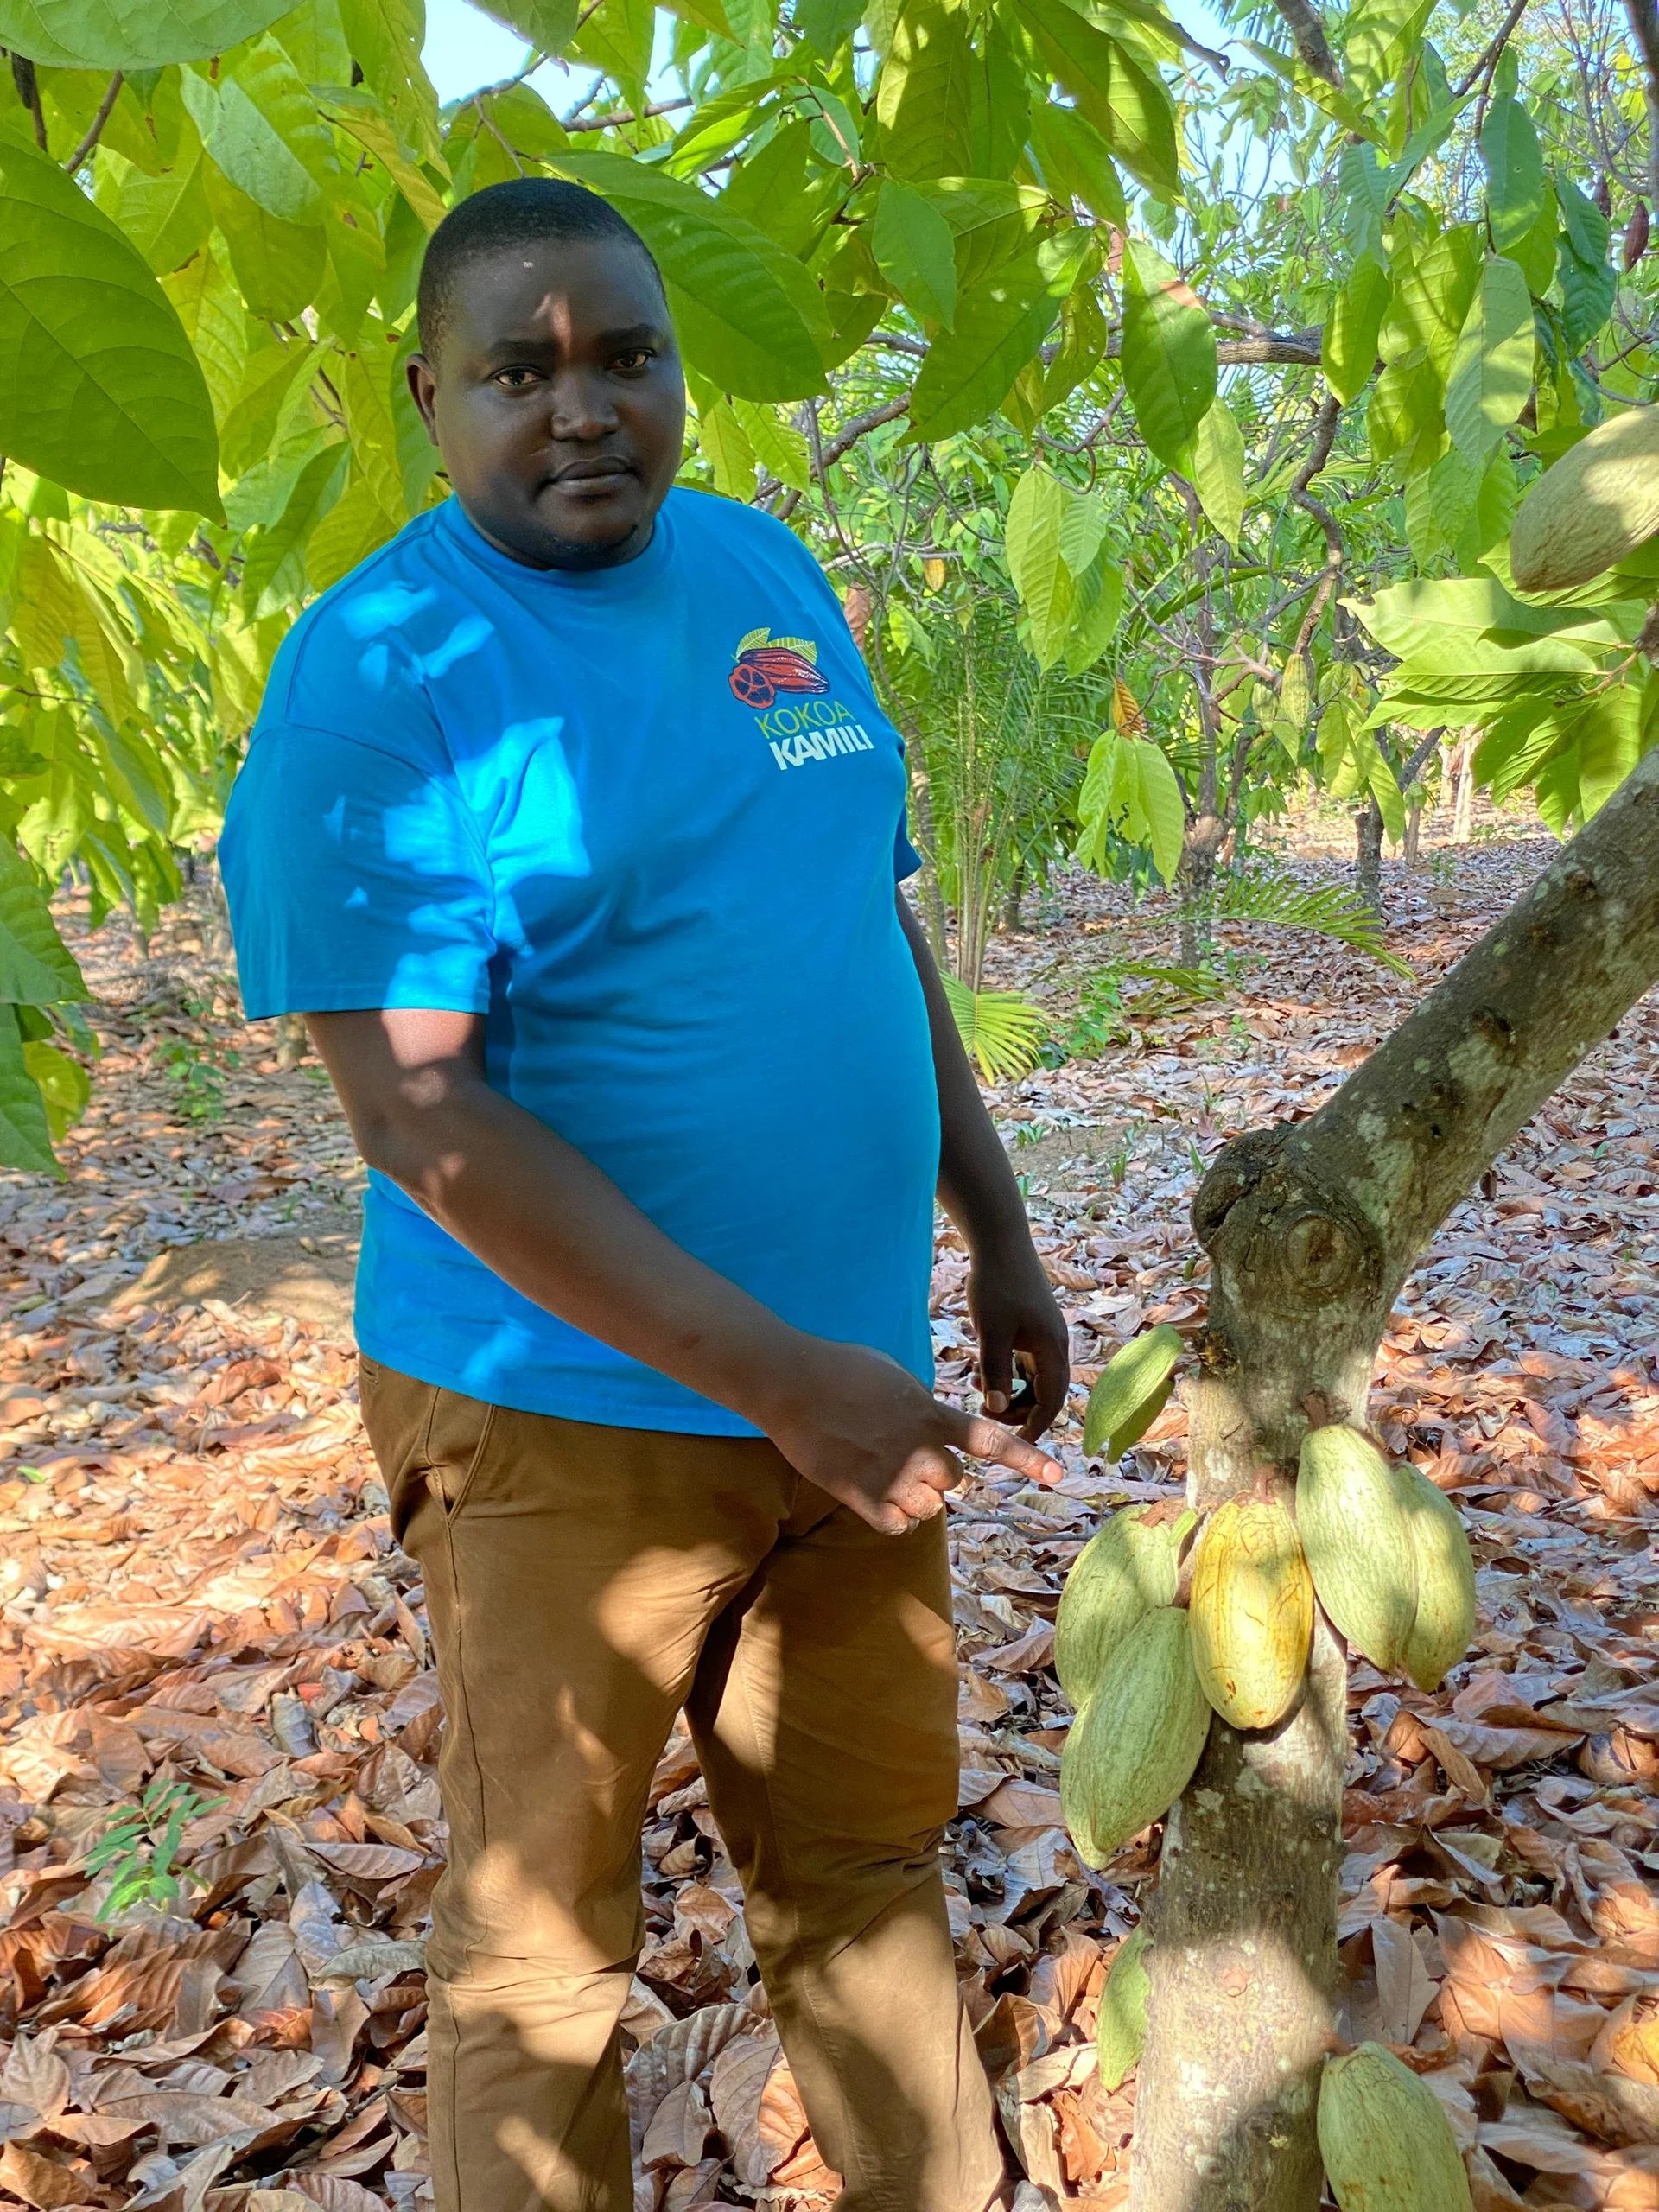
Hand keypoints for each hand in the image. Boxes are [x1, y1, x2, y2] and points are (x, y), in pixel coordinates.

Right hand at [756, 1336, 1064, 1535]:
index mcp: (930, 1415)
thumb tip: (936, 1427)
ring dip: (909, 1497)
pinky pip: (897, 1525)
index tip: (1058, 1476)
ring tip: (879, 1469)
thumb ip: (924, 1406)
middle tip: (898, 1451)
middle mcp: (918, 1450)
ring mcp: (891, 1476)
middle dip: (932, 1473)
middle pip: (952, 1482)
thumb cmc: (840, 1370)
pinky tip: (871, 1492)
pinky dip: (890, 1516)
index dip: (1027, 1459)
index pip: (991, 1440)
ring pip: (926, 1508)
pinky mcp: (862, 1496)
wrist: (791, 1383)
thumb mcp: (896, 1377)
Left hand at [967, 1236, 1070, 1440]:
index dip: (1036, 1426)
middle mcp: (1055, 1345)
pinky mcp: (1032, 1328)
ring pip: (1034, 1379)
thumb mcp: (991, 1332)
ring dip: (1011, 1391)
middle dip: (1019, 1410)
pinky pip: (1026, 1363)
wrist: (1000, 1240)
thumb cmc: (996, 1283)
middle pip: (1046, 1393)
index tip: (1015, 1444)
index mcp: (1052, 1348)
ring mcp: (1045, 1336)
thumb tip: (997, 1411)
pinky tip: (980, 1369)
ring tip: (976, 1388)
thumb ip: (995, 1373)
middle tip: (987, 1414)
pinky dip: (1008, 1373)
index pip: (1052, 1400)